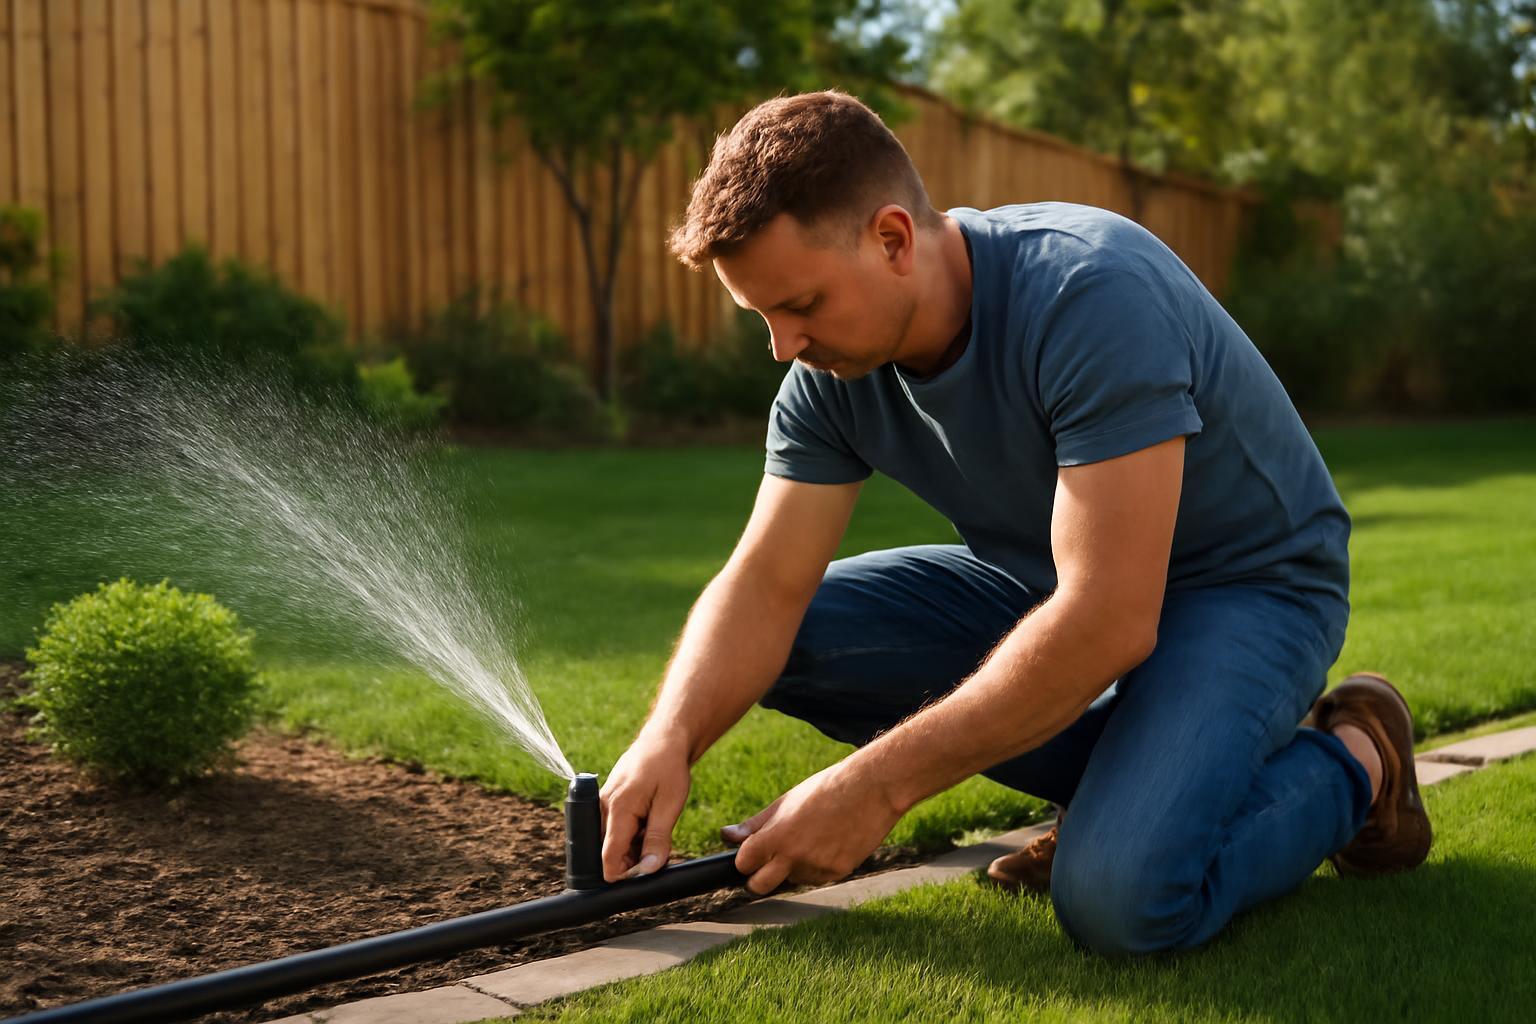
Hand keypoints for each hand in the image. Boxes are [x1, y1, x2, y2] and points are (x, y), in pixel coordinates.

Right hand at [600, 731, 691, 881]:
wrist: (664, 741)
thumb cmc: (668, 768)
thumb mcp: (670, 804)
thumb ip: (658, 839)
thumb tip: (649, 869)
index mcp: (617, 809)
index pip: (608, 858)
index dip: (624, 875)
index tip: (645, 877)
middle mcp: (603, 808)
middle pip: (610, 853)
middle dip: (632, 859)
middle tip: (658, 848)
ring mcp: (603, 805)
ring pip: (613, 842)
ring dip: (634, 845)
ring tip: (655, 828)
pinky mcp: (608, 803)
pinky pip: (615, 829)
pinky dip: (632, 833)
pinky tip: (649, 821)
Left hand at [722, 759, 902, 895]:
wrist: (872, 788)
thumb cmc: (826, 788)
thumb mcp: (786, 801)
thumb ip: (755, 824)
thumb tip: (726, 835)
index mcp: (777, 836)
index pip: (744, 864)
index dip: (745, 860)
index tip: (750, 855)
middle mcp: (795, 857)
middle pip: (760, 886)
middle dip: (759, 878)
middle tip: (768, 863)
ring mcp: (817, 868)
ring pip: (793, 879)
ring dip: (795, 866)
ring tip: (813, 836)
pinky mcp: (838, 873)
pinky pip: (818, 876)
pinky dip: (818, 865)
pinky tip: (831, 841)